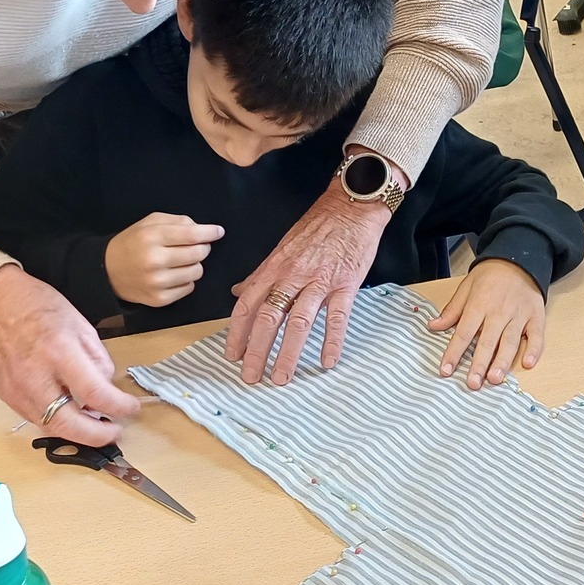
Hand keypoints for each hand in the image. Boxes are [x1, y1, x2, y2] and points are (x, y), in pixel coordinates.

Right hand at [0, 263, 140, 446]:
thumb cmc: (38, 307)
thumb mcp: (81, 324)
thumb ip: (98, 359)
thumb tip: (106, 388)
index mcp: (59, 352)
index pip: (94, 393)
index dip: (118, 407)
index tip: (131, 409)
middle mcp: (35, 377)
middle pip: (68, 424)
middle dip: (98, 436)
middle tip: (115, 431)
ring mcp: (17, 391)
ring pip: (51, 428)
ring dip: (78, 432)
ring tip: (97, 424)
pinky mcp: (7, 397)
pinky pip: (37, 420)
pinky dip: (58, 422)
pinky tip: (73, 414)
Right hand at [105, 212, 224, 306]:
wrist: (107, 271)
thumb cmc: (132, 243)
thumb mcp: (150, 223)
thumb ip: (177, 221)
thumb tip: (202, 229)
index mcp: (152, 237)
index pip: (192, 234)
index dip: (210, 232)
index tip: (218, 232)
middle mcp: (155, 260)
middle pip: (198, 254)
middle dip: (202, 248)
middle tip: (195, 246)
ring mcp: (157, 282)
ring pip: (197, 272)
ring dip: (194, 265)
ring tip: (181, 261)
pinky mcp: (159, 299)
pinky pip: (189, 288)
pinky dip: (186, 280)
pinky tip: (173, 275)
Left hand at [226, 174, 398, 385]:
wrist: (351, 207)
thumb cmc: (317, 226)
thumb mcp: (282, 247)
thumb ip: (260, 274)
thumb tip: (239, 292)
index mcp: (274, 267)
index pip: (248, 304)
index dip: (237, 332)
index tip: (232, 355)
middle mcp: (292, 276)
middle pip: (269, 318)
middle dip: (257, 351)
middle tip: (252, 377)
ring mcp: (320, 280)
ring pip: (299, 322)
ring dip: (289, 353)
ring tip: (282, 377)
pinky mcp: (346, 283)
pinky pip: (337, 317)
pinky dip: (332, 341)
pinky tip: (327, 361)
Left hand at [429, 258, 544, 390]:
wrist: (519, 259)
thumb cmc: (490, 276)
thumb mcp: (466, 288)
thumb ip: (452, 310)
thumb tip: (432, 327)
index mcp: (479, 304)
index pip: (464, 332)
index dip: (454, 352)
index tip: (445, 370)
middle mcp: (499, 311)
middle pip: (488, 341)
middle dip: (479, 363)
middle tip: (473, 383)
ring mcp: (519, 314)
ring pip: (510, 341)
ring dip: (503, 361)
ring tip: (495, 378)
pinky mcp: (536, 316)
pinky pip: (536, 335)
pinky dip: (533, 349)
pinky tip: (527, 363)